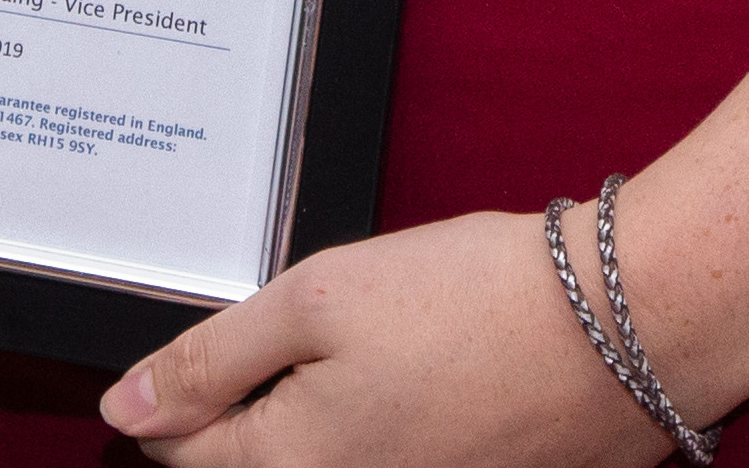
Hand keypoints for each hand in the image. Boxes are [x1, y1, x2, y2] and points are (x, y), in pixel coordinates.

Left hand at [97, 206, 679, 467]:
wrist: (622, 327)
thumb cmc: (472, 301)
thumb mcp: (316, 297)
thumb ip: (211, 360)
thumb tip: (126, 410)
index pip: (182, 454)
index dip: (173, 394)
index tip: (195, 354)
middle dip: (242, 413)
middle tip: (279, 347)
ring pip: (316, 467)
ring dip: (311, 422)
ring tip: (360, 355)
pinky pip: (384, 465)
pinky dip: (376, 430)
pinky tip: (412, 376)